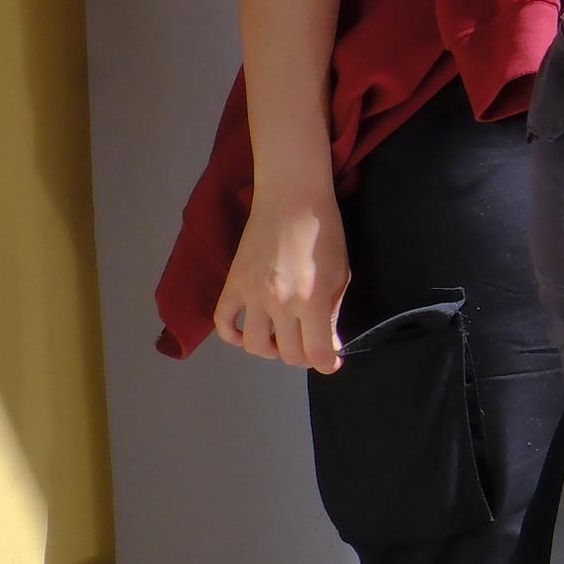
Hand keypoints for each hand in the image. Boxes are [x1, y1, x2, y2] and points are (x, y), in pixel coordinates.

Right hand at [214, 178, 351, 371]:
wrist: (291, 201)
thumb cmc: (325, 234)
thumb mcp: (341, 274)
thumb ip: (332, 312)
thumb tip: (329, 343)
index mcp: (312, 301)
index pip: (316, 351)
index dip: (326, 363)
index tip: (331, 363)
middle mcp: (279, 304)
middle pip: (286, 352)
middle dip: (302, 357)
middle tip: (310, 347)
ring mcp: (251, 295)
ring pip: (253, 345)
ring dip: (269, 350)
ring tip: (282, 340)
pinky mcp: (231, 284)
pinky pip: (223, 322)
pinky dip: (232, 335)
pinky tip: (247, 333)